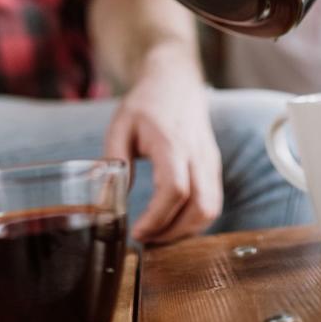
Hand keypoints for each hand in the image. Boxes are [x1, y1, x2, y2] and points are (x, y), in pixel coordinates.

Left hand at [103, 60, 222, 243]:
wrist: (176, 81)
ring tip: (158, 235)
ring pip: (211, 209)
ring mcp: (210, 161)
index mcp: (172, 143)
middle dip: (173, 233)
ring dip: (186, 230)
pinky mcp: (213, 166)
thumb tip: (107, 197)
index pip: (175, 189)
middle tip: (146, 240)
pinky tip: (172, 222)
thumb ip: (114, 160)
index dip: (158, 218)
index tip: (137, 231)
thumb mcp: (120, 125)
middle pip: (200, 207)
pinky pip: (212, 202)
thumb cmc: (147, 103)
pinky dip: (195, 220)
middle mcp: (197, 154)